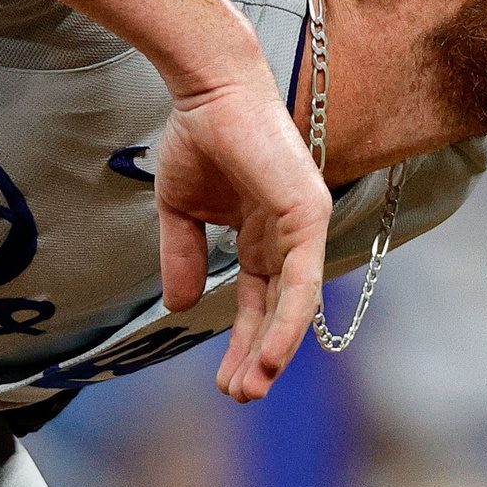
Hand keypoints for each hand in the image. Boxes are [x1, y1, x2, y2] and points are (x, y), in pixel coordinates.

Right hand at [153, 67, 330, 400]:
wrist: (207, 90)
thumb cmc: (198, 136)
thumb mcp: (179, 210)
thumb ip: (183, 256)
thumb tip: (177, 306)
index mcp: (262, 234)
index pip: (260, 300)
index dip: (243, 340)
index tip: (225, 382)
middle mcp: (289, 236)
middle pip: (280, 310)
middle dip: (259, 356)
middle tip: (240, 396)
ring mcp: (304, 226)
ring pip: (296, 305)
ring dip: (276, 350)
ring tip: (252, 389)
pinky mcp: (308, 215)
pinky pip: (302, 281)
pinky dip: (290, 320)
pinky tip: (273, 355)